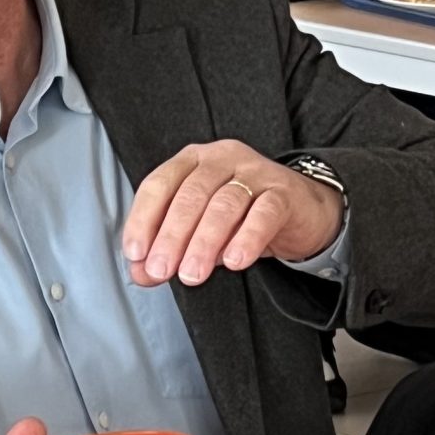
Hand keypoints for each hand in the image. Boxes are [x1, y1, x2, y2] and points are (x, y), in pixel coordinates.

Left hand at [122, 141, 342, 288]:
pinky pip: (263, 213)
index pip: (160, 184)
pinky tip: (235, 261)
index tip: (136, 253)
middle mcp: (221, 159)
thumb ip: (169, 249)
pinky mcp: (283, 192)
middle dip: (172, 236)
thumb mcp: (199, 232)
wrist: (299, 212)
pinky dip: (247, 238)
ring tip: (192, 274)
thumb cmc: (241, 217)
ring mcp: (255, 172)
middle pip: (191, 195)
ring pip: (224, 203)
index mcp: (193, 162)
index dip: (143, 219)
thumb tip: (140, 273)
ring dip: (204, 242)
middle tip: (161, 270)